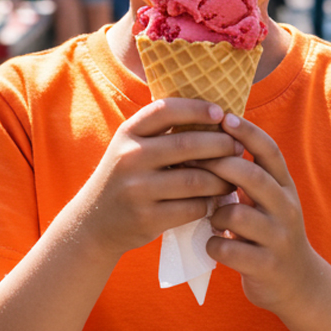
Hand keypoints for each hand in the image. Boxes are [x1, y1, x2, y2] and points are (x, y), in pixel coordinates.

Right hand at [69, 99, 243, 259]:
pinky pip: (192, 208)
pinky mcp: (147, 218)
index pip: (166, 110)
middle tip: (238, 148)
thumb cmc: (126, 177)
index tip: (221, 113)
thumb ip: (162, 132)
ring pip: (195, 180)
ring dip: (222, 179)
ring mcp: (137, 190)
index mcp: (128, 133)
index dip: (197, 108)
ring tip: (233, 178)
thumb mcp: (132, 147)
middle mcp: (130, 158)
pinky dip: (209, 203)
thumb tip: (215, 116)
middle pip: (188, 145)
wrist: (93, 222)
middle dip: (221, 145)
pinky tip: (216, 201)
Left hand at [202, 114, 324, 314]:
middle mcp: (286, 208)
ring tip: (211, 218)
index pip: (270, 150)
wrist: (298, 284)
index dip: (248, 132)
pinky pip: (230, 249)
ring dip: (216, 214)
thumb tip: (209, 140)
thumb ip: (250, 176)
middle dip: (221, 167)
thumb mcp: (269, 201)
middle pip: (253, 177)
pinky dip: (214, 245)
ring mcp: (279, 238)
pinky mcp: (267, 266)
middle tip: (195, 164)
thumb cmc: (270, 233)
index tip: (224, 117)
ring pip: (239, 215)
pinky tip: (213, 245)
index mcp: (285, 187)